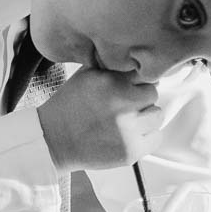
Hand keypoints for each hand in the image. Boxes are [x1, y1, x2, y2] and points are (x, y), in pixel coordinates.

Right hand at [36, 69, 162, 170]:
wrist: (52, 140)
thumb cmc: (69, 108)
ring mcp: (127, 128)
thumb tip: (138, 61)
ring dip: (146, 117)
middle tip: (124, 107)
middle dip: (140, 99)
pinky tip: (129, 136)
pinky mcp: (131, 150)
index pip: (143, 73)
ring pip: (157, 115)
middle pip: (152, 93)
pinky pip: (156, 138)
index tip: (130, 88)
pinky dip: (146, 137)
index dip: (136, 81)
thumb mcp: (86, 76)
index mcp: (110, 81)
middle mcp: (121, 103)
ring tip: (127, 122)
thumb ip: (111, 66)